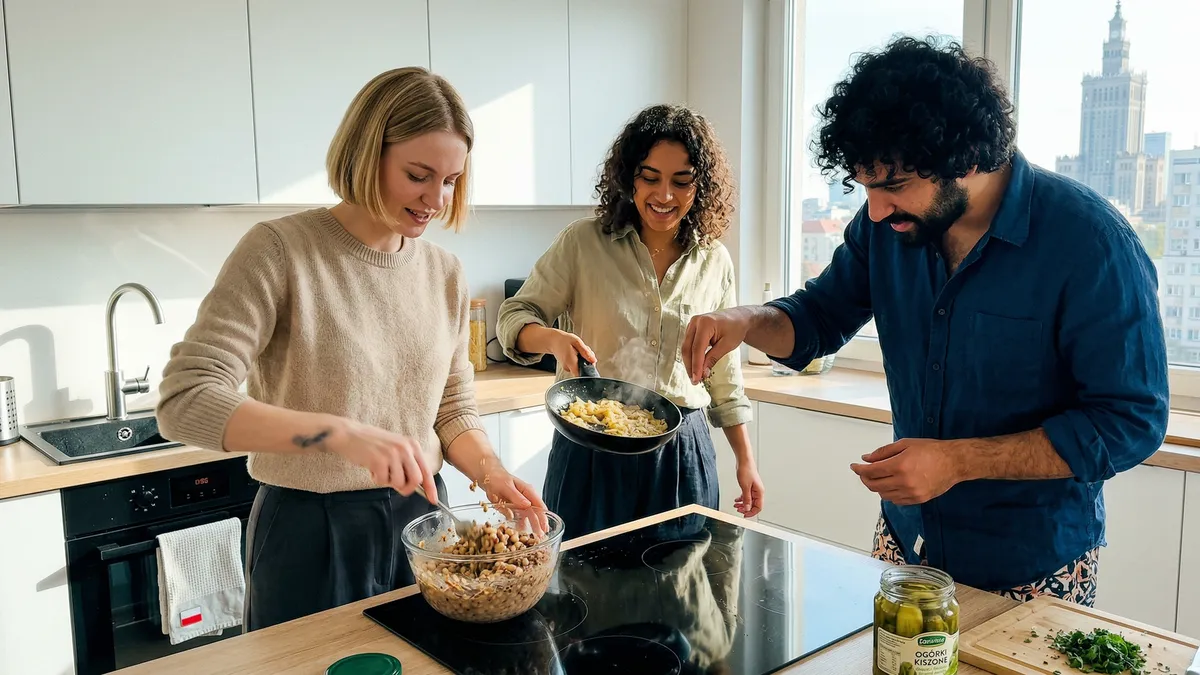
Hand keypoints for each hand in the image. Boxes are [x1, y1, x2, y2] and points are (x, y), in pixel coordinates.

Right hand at [324, 419, 436, 498]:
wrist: (350, 434)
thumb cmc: (372, 443)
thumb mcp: (396, 448)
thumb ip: (407, 463)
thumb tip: (416, 485)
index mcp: (412, 445)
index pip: (426, 470)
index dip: (430, 488)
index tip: (433, 499)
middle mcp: (405, 448)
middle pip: (416, 479)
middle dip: (406, 487)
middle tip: (396, 485)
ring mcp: (393, 454)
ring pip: (399, 482)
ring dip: (388, 481)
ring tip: (380, 470)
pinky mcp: (379, 461)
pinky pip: (383, 481)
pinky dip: (377, 479)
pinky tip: (372, 468)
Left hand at [473, 457, 551, 534]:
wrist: (487, 477)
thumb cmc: (498, 478)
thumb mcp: (506, 486)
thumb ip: (516, 496)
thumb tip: (527, 505)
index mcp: (528, 491)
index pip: (539, 505)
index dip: (543, 517)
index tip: (545, 527)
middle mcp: (526, 498)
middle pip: (535, 513)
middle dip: (538, 525)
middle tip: (540, 536)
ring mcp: (520, 504)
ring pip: (528, 517)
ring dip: (530, 526)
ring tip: (531, 537)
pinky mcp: (513, 508)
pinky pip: (518, 518)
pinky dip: (519, 524)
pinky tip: (519, 531)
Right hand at [547, 329, 595, 376]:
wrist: (553, 340)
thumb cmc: (563, 340)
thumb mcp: (577, 342)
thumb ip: (585, 352)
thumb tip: (593, 360)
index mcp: (571, 362)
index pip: (582, 374)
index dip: (589, 368)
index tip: (589, 360)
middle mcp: (568, 367)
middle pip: (583, 369)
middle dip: (587, 361)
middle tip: (584, 351)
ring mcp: (567, 368)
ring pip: (580, 367)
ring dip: (583, 359)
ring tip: (578, 350)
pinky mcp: (567, 366)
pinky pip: (576, 365)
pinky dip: (579, 359)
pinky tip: (576, 352)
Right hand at [683, 310, 748, 384]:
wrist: (738, 318)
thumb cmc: (735, 329)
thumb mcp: (727, 345)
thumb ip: (713, 358)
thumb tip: (703, 373)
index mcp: (705, 323)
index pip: (697, 348)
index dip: (695, 365)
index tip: (696, 379)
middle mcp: (695, 322)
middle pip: (687, 348)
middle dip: (690, 366)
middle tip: (695, 381)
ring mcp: (692, 324)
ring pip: (686, 347)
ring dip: (689, 362)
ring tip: (695, 376)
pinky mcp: (692, 329)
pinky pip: (688, 344)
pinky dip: (691, 356)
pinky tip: (695, 366)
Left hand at [734, 460, 764, 516]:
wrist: (744, 461)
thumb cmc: (746, 470)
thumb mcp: (745, 487)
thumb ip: (746, 499)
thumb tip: (747, 508)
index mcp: (759, 492)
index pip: (758, 507)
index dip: (751, 512)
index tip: (744, 515)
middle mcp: (758, 491)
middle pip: (754, 505)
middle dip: (746, 509)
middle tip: (738, 510)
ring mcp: (754, 489)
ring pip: (749, 500)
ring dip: (743, 504)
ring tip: (736, 506)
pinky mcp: (749, 486)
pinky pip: (747, 496)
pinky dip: (742, 499)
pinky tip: (737, 500)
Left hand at [849, 438, 965, 505]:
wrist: (954, 462)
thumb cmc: (932, 450)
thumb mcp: (905, 444)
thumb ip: (883, 452)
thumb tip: (867, 459)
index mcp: (900, 465)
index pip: (871, 471)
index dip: (859, 469)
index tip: (854, 466)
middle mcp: (904, 482)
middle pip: (874, 485)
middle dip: (865, 478)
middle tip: (863, 472)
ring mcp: (911, 493)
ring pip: (884, 495)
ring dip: (877, 486)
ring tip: (878, 477)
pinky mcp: (918, 500)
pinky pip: (896, 500)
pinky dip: (889, 493)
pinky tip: (891, 485)